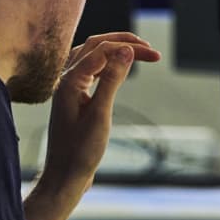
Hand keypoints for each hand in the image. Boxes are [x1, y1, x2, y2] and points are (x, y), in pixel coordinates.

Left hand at [39, 32, 160, 198]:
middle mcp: (66, 80)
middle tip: (150, 49)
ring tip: (138, 52)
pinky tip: (119, 69)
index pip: (102, 50)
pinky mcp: (73, 97)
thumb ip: (112, 80)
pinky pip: (90, 70)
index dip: (129, 48)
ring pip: (91, 55)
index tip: (155, 55)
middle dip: (122, 42)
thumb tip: (125, 50)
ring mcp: (68, 88)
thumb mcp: (100, 114)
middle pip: (95, 46)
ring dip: (114, 50)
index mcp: (70, 81)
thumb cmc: (81, 150)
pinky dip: (107, 64)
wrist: (64, 176)